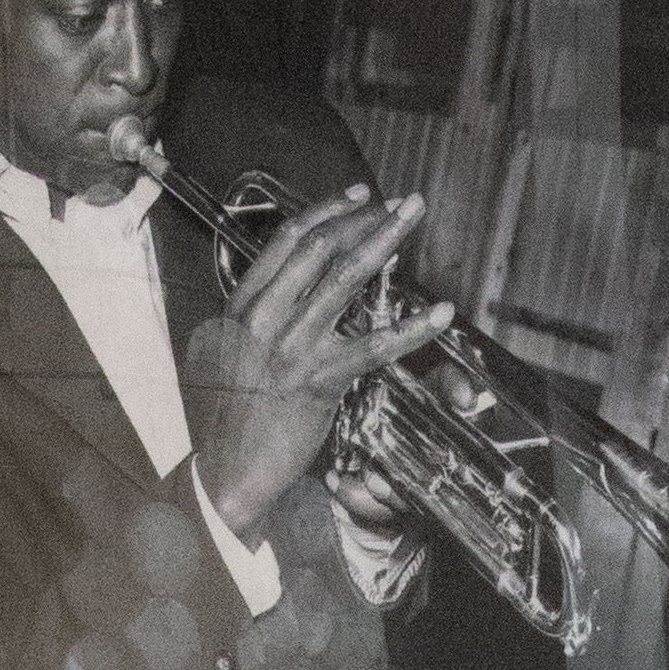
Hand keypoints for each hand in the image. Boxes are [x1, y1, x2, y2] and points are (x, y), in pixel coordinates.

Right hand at [181, 189, 447, 541]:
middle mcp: (266, 316)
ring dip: (385, 241)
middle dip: (365, 217)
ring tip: (413, 219)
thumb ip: (263, 317)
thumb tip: (299, 290)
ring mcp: (293, 346)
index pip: (289, 241)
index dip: (329, 211)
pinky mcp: (319, 381)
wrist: (229, 472)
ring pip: (345, 278)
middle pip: (321, 247)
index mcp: (244, 305)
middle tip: (401, 203)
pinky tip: (440, 314)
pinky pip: (374, 346)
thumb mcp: (234, 353)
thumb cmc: (235, 419)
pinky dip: (411, 328)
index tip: (361, 198)